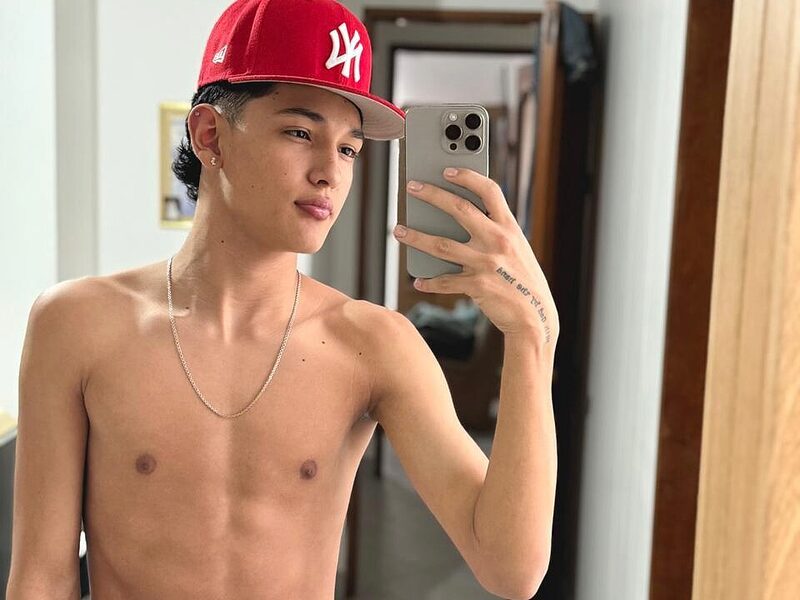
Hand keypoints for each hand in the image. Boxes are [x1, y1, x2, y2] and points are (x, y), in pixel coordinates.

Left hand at [394, 167, 558, 346]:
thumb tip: (457, 218)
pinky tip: (419, 280)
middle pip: (459, 209)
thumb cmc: (521, 279)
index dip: (468, 177)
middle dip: (432, 195)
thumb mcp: (516, 248)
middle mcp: (498, 241)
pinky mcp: (477, 285)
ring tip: (399, 230)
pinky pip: (445, 281)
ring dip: (416, 237)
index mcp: (509, 227)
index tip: (447, 170)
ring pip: (442, 245)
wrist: (535, 316)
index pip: (489, 191)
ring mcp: (487, 263)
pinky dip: (430, 282)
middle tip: (411, 187)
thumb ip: (494, 232)